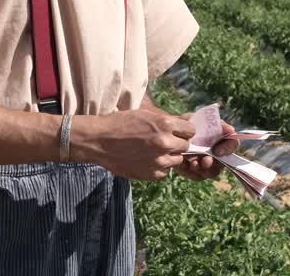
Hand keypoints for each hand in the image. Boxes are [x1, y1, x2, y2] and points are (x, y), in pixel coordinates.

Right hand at [74, 109, 194, 180]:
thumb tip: (186, 122)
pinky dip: (158, 167)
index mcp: (165, 124)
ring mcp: (159, 161)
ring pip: (177, 161)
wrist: (99, 141)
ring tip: (152, 151)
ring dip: (169, 156)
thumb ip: (167, 121)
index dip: (183, 131)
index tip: (176, 132)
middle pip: (185, 146)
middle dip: (177, 144)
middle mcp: (166, 143)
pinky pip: (165, 172)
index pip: (191, 130)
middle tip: (162, 142)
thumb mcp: (145, 114)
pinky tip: (145, 160)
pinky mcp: (152, 174)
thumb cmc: (120, 123)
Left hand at [176, 118, 236, 180]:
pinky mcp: (195, 171)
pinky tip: (185, 165)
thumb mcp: (197, 119)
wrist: (168, 132)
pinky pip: (197, 176)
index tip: (217, 150)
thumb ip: (213, 123)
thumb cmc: (185, 124)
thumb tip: (231, 130)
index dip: (228, 148)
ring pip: (211, 172)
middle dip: (214, 163)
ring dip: (203, 169)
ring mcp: (206, 163)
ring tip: (194, 163)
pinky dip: (191, 172)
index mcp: (220, 138)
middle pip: (223, 163)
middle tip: (205, 160)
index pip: (232, 143)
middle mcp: (216, 152)